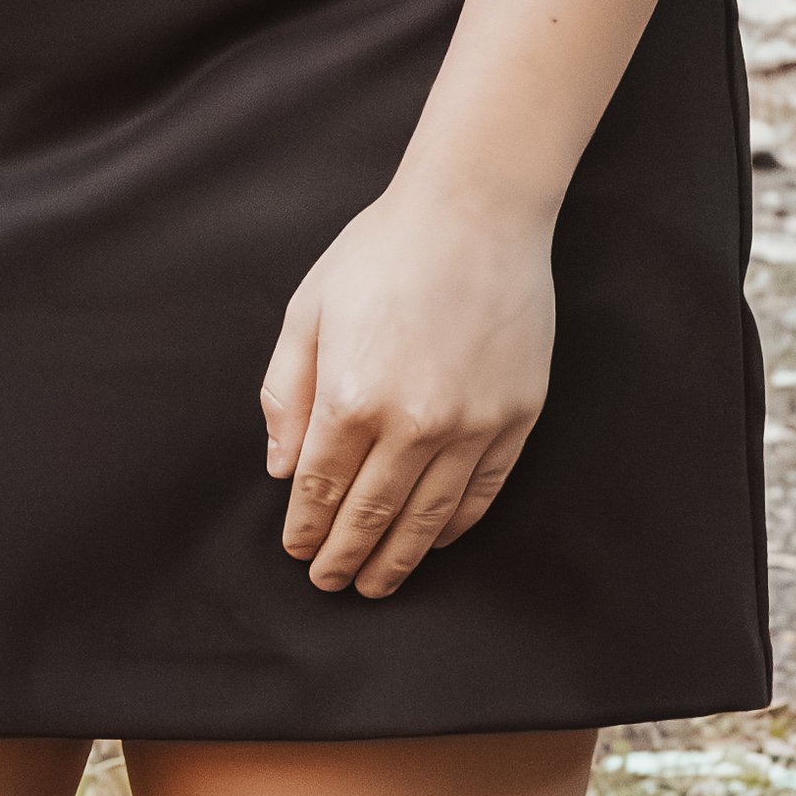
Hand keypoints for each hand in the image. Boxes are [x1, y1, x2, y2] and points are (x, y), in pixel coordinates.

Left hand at [259, 180, 554, 597]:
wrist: (475, 212)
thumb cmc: (383, 250)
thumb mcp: (310, 308)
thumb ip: (288, 392)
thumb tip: (281, 467)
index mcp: (352, 394)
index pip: (321, 485)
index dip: (306, 525)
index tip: (296, 550)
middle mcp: (412, 422)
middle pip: (371, 514)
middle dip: (343, 556)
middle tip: (328, 583)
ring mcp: (470, 425)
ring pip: (426, 518)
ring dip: (396, 559)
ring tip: (375, 583)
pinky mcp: (514, 420)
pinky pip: (480, 494)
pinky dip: (452, 527)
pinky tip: (433, 541)